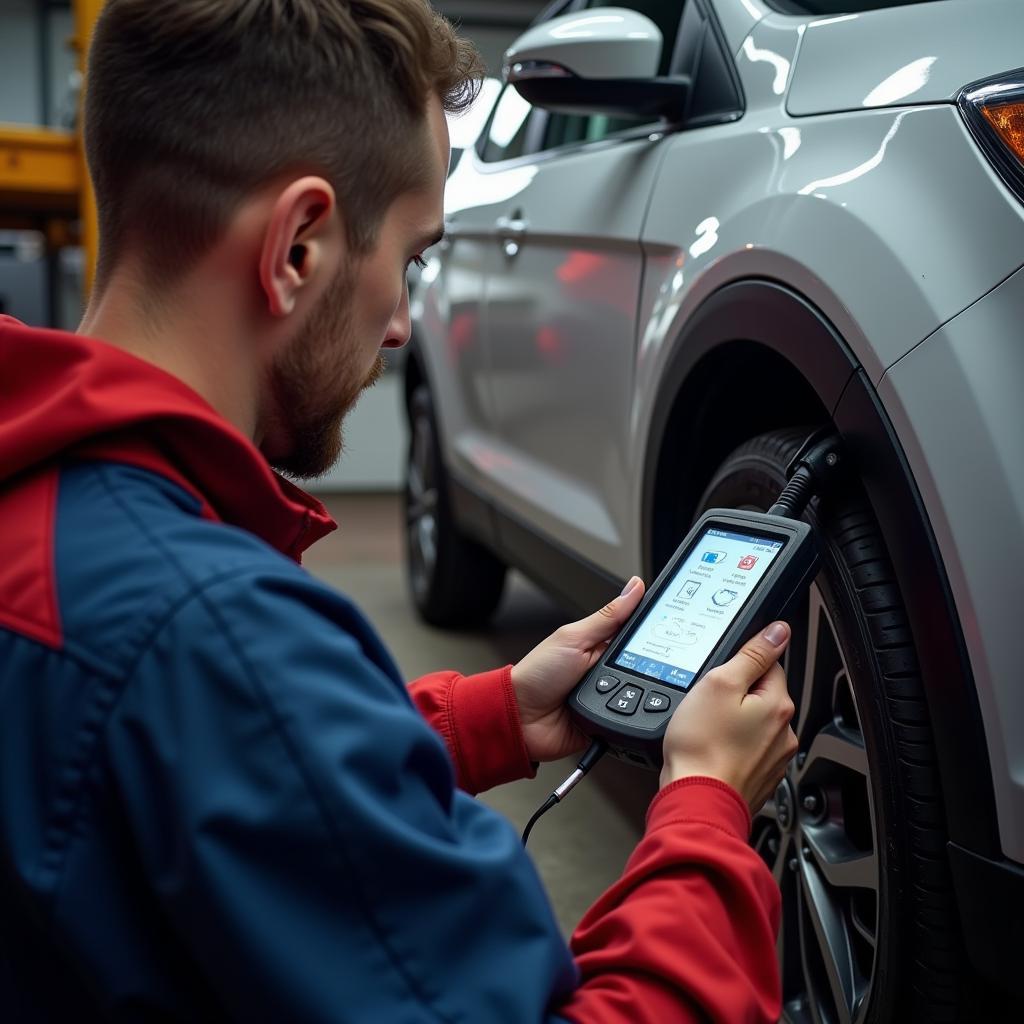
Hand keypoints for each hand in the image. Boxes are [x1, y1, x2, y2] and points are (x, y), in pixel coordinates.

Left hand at [511, 577, 644, 762]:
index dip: (654, 629)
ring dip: (635, 693)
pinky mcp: (608, 722)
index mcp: (600, 644)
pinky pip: (630, 720)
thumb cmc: (537, 674)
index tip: (676, 622)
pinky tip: (624, 711)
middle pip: (645, 665)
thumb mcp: (574, 638)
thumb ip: (608, 617)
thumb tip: (634, 588)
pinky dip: (629, 717)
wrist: (519, 718)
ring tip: (618, 690)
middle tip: (635, 665)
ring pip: (643, 694)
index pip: (636, 634)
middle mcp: (607, 670)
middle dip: (647, 667)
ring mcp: (609, 697)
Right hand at [660, 621, 797, 812]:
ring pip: (753, 724)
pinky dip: (730, 748)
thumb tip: (779, 631)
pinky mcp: (759, 777)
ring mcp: (773, 758)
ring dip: (733, 723)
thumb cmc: (702, 746)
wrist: (697, 800)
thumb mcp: (720, 682)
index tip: (720, 677)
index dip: (738, 665)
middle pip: (760, 695)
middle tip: (707, 706)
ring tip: (707, 731)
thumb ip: (752, 654)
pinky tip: (711, 751)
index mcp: (778, 704)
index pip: (768, 663)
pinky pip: (745, 750)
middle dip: (735, 696)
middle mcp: (784, 732)